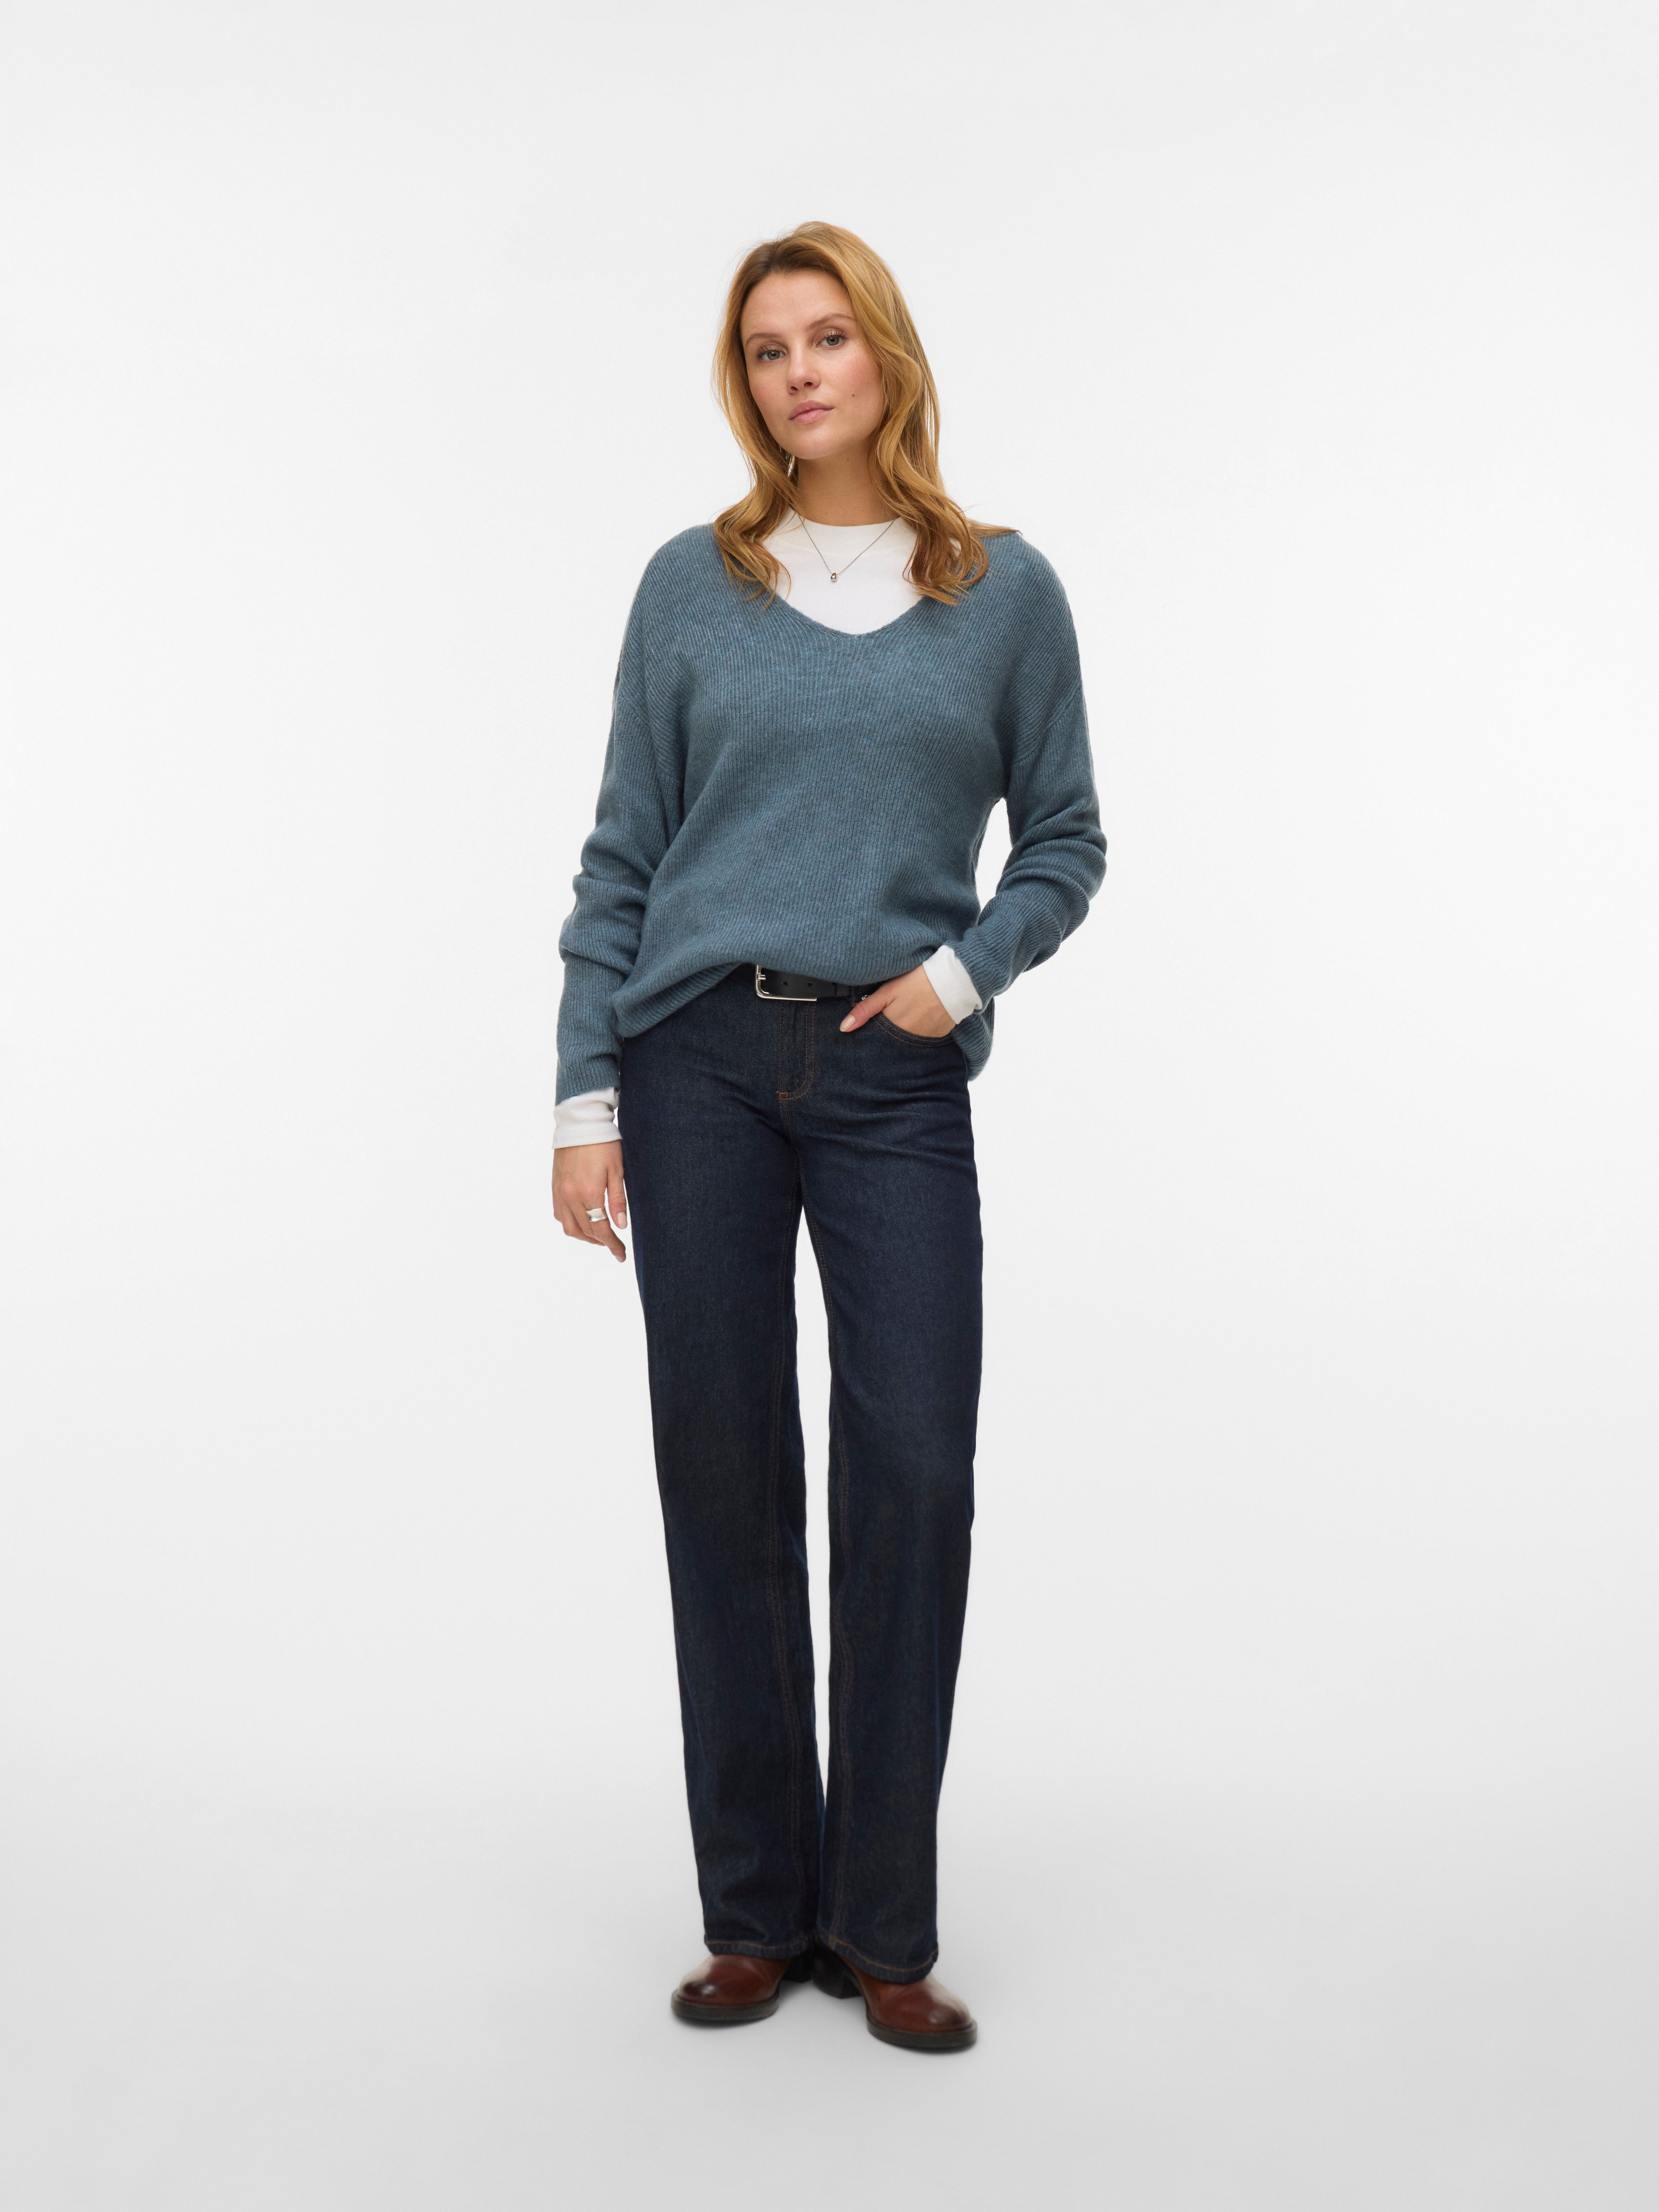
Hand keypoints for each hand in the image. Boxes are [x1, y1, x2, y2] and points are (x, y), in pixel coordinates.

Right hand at [552, 1140, 627, 1261]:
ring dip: (584, 1236)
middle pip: (584, 1231)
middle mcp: (570, 1196)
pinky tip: (582, 1221)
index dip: (612, 1245)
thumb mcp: (617, 1170)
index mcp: (589, 1193)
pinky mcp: (554, 1185)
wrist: (580, 1122)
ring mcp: (559, 1191)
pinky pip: (559, 1214)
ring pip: (568, 1227)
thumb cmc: (603, 1143)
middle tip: (613, 1245)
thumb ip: (618, 1200)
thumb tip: (620, 1226)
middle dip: (600, 1242)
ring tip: (599, 1236)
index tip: (621, 1254)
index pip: (601, 1229)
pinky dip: (570, 1224)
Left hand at [838, 964, 953, 1039]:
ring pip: (908, 1039)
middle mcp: (908, 1037)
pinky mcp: (939, 1035)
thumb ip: (865, 1010)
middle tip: (896, 1012)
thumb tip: (844, 1029)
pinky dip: (922, 1028)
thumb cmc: (917, 980)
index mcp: (893, 1026)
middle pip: (892, 1039)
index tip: (875, 1022)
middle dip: (889, 1031)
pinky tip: (924, 1014)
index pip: (876, 1036)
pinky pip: (924, 1037)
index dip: (873, 1030)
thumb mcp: (887, 991)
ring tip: (912, 1010)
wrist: (954, 979)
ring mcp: (924, 1038)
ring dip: (906, 1029)